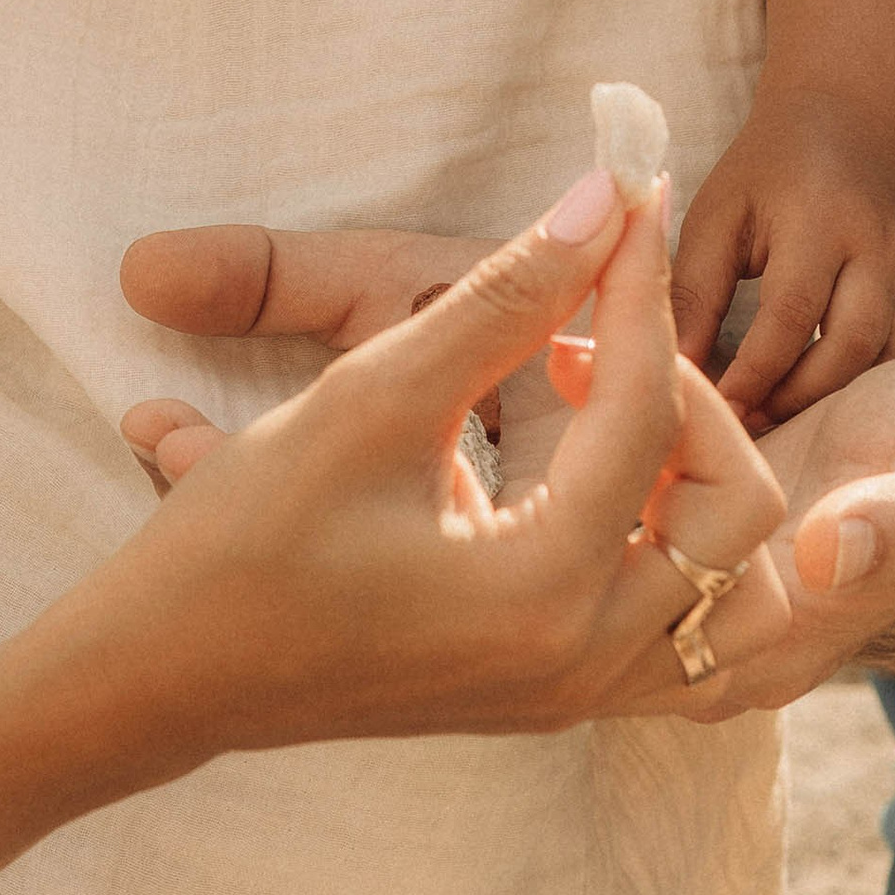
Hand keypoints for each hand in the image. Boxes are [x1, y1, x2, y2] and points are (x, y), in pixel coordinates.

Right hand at [90, 173, 790, 758]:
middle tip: (586, 333)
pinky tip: (598, 472)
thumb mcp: (370, 400)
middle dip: (689, 395)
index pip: (650, 410)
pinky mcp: (551, 696)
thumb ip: (503, 301)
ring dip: (699, 486)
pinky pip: (682, 635)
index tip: (625, 198)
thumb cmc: (242, 543)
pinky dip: (674, 547)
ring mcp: (572, 694)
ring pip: (731, 596)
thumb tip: (601, 203)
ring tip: (604, 411)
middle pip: (735, 511)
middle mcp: (580, 661)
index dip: (636, 286)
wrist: (159, 677)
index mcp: (541, 593)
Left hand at [580, 352, 894, 718]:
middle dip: (585, 453)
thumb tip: (831, 555)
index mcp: (777, 647)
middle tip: (570, 355)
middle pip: (611, 570)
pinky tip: (583, 370)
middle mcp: (721, 645)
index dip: (645, 465)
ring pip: (597, 538)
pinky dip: (592, 439)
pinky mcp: (677, 553)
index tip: (635, 367)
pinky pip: (608, 511)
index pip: (666, 576)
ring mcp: (694, 604)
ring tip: (569, 354)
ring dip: (580, 441)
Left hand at [668, 96, 894, 427]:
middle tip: (749, 426)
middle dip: (797, 397)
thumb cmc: (767, 172)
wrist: (847, 124)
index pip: (790, 313)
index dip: (753, 372)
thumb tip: (671, 370)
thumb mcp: (719, 214)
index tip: (718, 412)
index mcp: (821, 217)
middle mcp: (880, 248)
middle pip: (851, 345)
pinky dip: (869, 390)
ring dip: (838, 402)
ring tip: (783, 418)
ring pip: (892, 361)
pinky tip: (823, 405)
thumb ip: (695, 290)